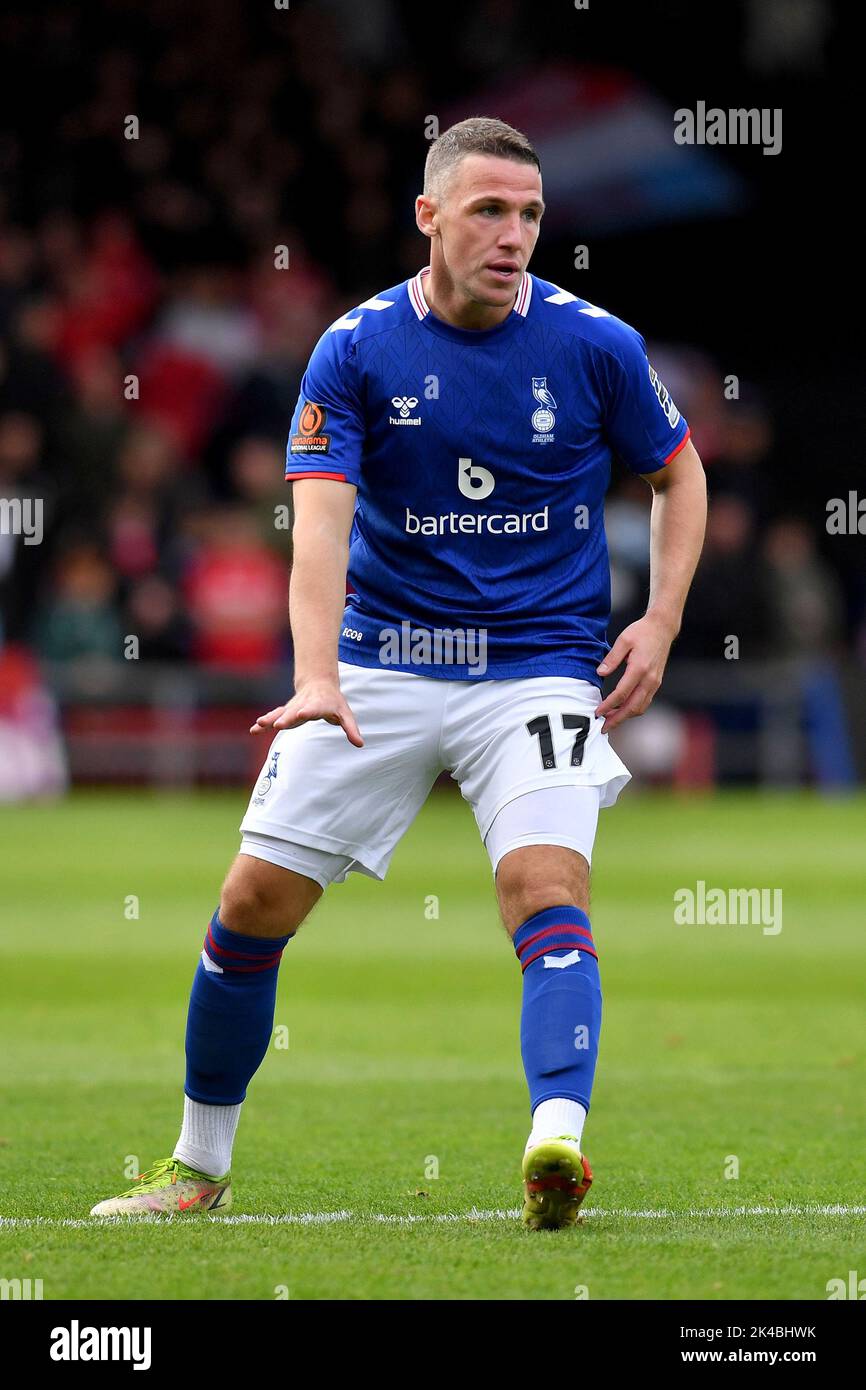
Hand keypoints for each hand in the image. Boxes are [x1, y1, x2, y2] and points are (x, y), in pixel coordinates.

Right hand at [249, 677, 363, 746]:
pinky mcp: (286, 712)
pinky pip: (274, 716)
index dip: (308, 711)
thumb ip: (351, 728)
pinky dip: (265, 723)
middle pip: (294, 711)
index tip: (301, 714)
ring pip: (281, 713)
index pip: (314, 708)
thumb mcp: (345, 714)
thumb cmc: (333, 702)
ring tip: (260, 724)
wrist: (319, 683)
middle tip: (278, 725)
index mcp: (319, 704)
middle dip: (286, 718)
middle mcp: (303, 705)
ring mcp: (293, 708)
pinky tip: (254, 730)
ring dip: (271, 719)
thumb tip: (360, 744)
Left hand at [594, 612, 676, 733]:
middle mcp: (650, 679)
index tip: (597, 713)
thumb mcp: (623, 640)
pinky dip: (633, 710)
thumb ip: (611, 658)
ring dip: (625, 717)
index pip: (622, 694)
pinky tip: (621, 710)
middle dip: (617, 719)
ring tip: (610, 721)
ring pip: (640, 708)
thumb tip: (600, 673)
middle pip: (633, 707)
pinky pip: (644, 702)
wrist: (662, 628)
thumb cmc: (642, 632)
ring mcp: (655, 683)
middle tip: (603, 728)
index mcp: (640, 668)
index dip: (608, 706)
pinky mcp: (656, 683)